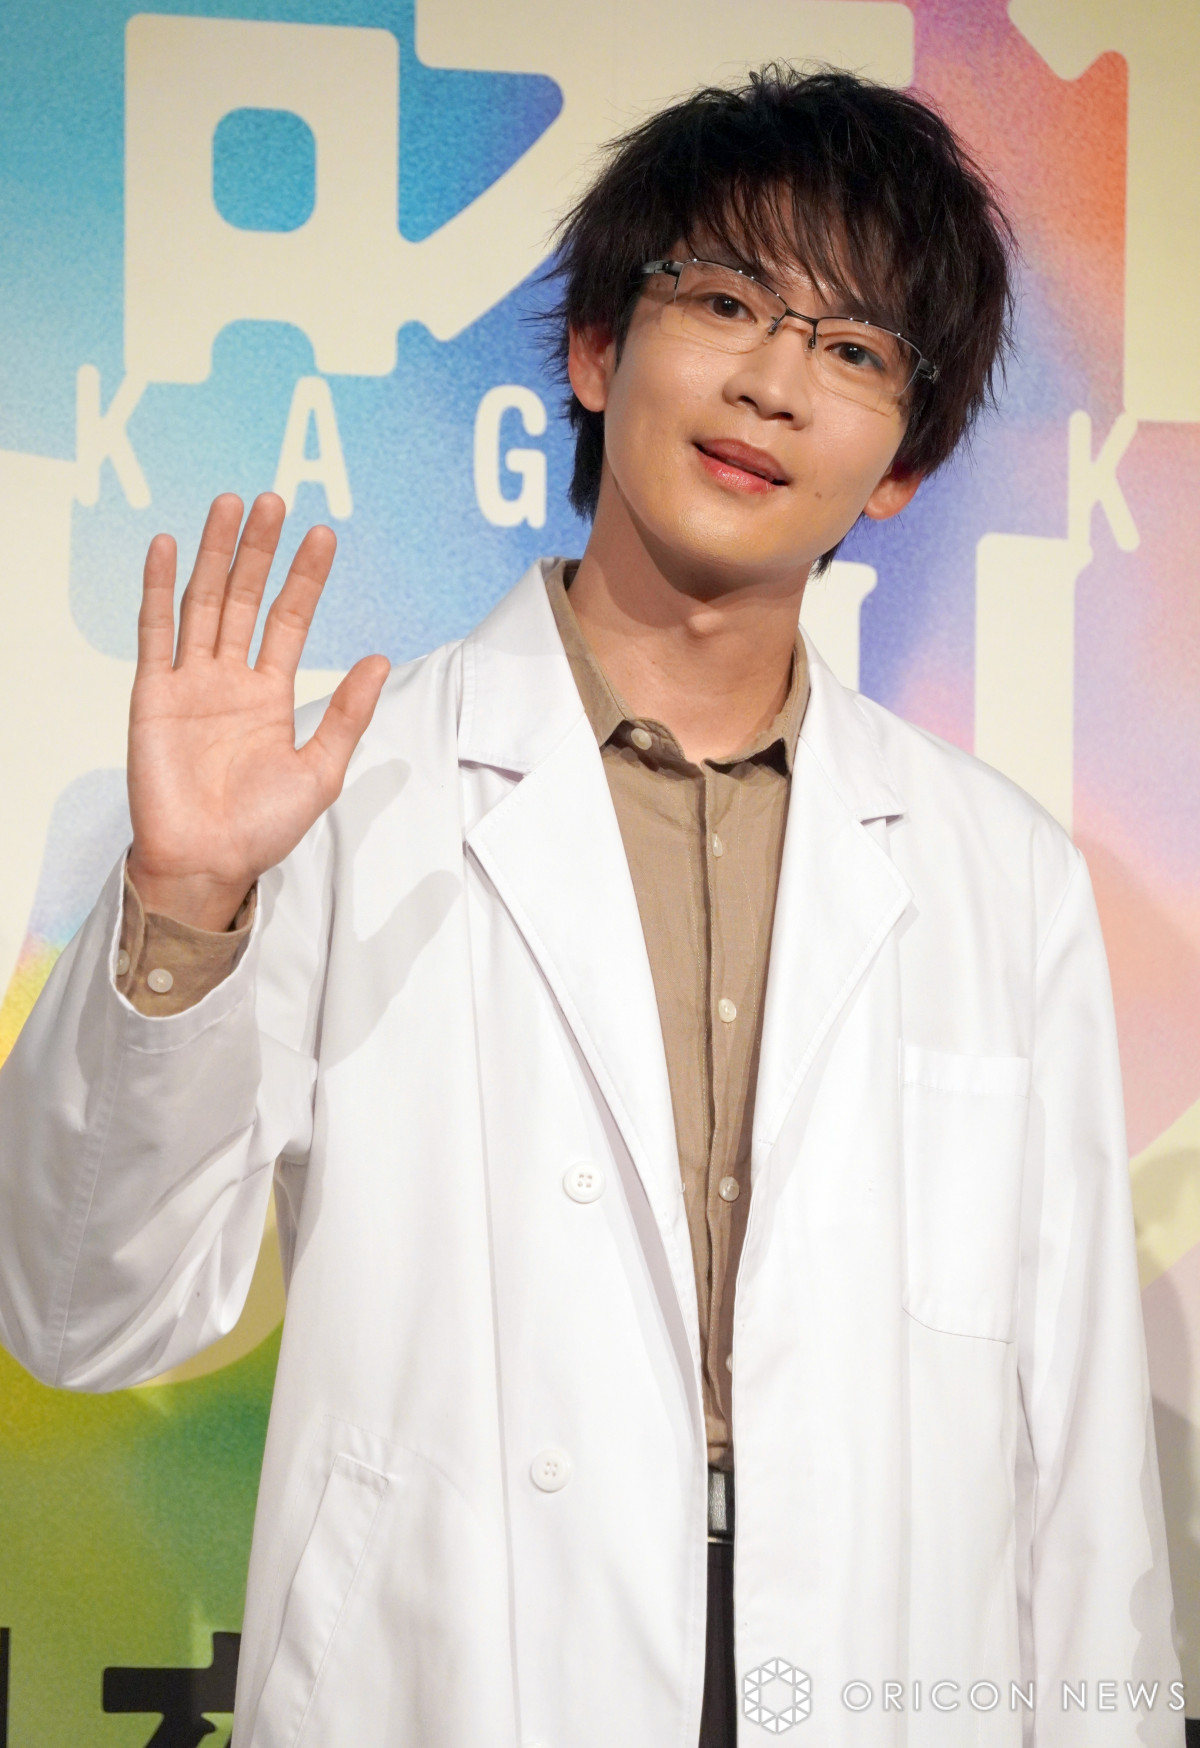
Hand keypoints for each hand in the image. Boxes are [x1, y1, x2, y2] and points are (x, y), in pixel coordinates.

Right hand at [126, 492, 389, 930]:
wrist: (207, 863)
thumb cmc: (261, 828)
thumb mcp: (320, 770)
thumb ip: (347, 715)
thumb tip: (380, 660)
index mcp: (271, 695)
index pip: (289, 620)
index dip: (305, 578)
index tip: (323, 535)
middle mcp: (230, 680)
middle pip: (246, 598)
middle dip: (259, 550)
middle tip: (273, 500)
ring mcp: (190, 683)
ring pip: (204, 603)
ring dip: (215, 554)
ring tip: (229, 505)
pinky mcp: (153, 694)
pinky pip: (155, 633)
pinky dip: (159, 589)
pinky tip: (169, 548)